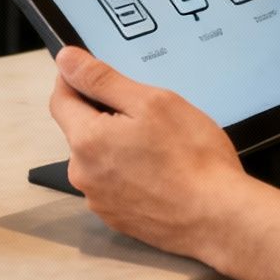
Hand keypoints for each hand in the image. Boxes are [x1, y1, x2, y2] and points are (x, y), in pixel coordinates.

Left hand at [48, 47, 254, 257]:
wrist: (219, 219)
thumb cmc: (192, 157)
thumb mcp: (151, 102)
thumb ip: (102, 80)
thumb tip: (66, 60)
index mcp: (86, 141)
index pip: (61, 99)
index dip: (75, 79)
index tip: (97, 72)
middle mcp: (83, 174)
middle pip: (80, 130)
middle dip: (105, 114)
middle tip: (146, 112)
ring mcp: (99, 200)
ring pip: (98, 158)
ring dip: (117, 144)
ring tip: (159, 144)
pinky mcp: (117, 218)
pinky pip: (113, 183)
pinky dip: (129, 171)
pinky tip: (160, 171)